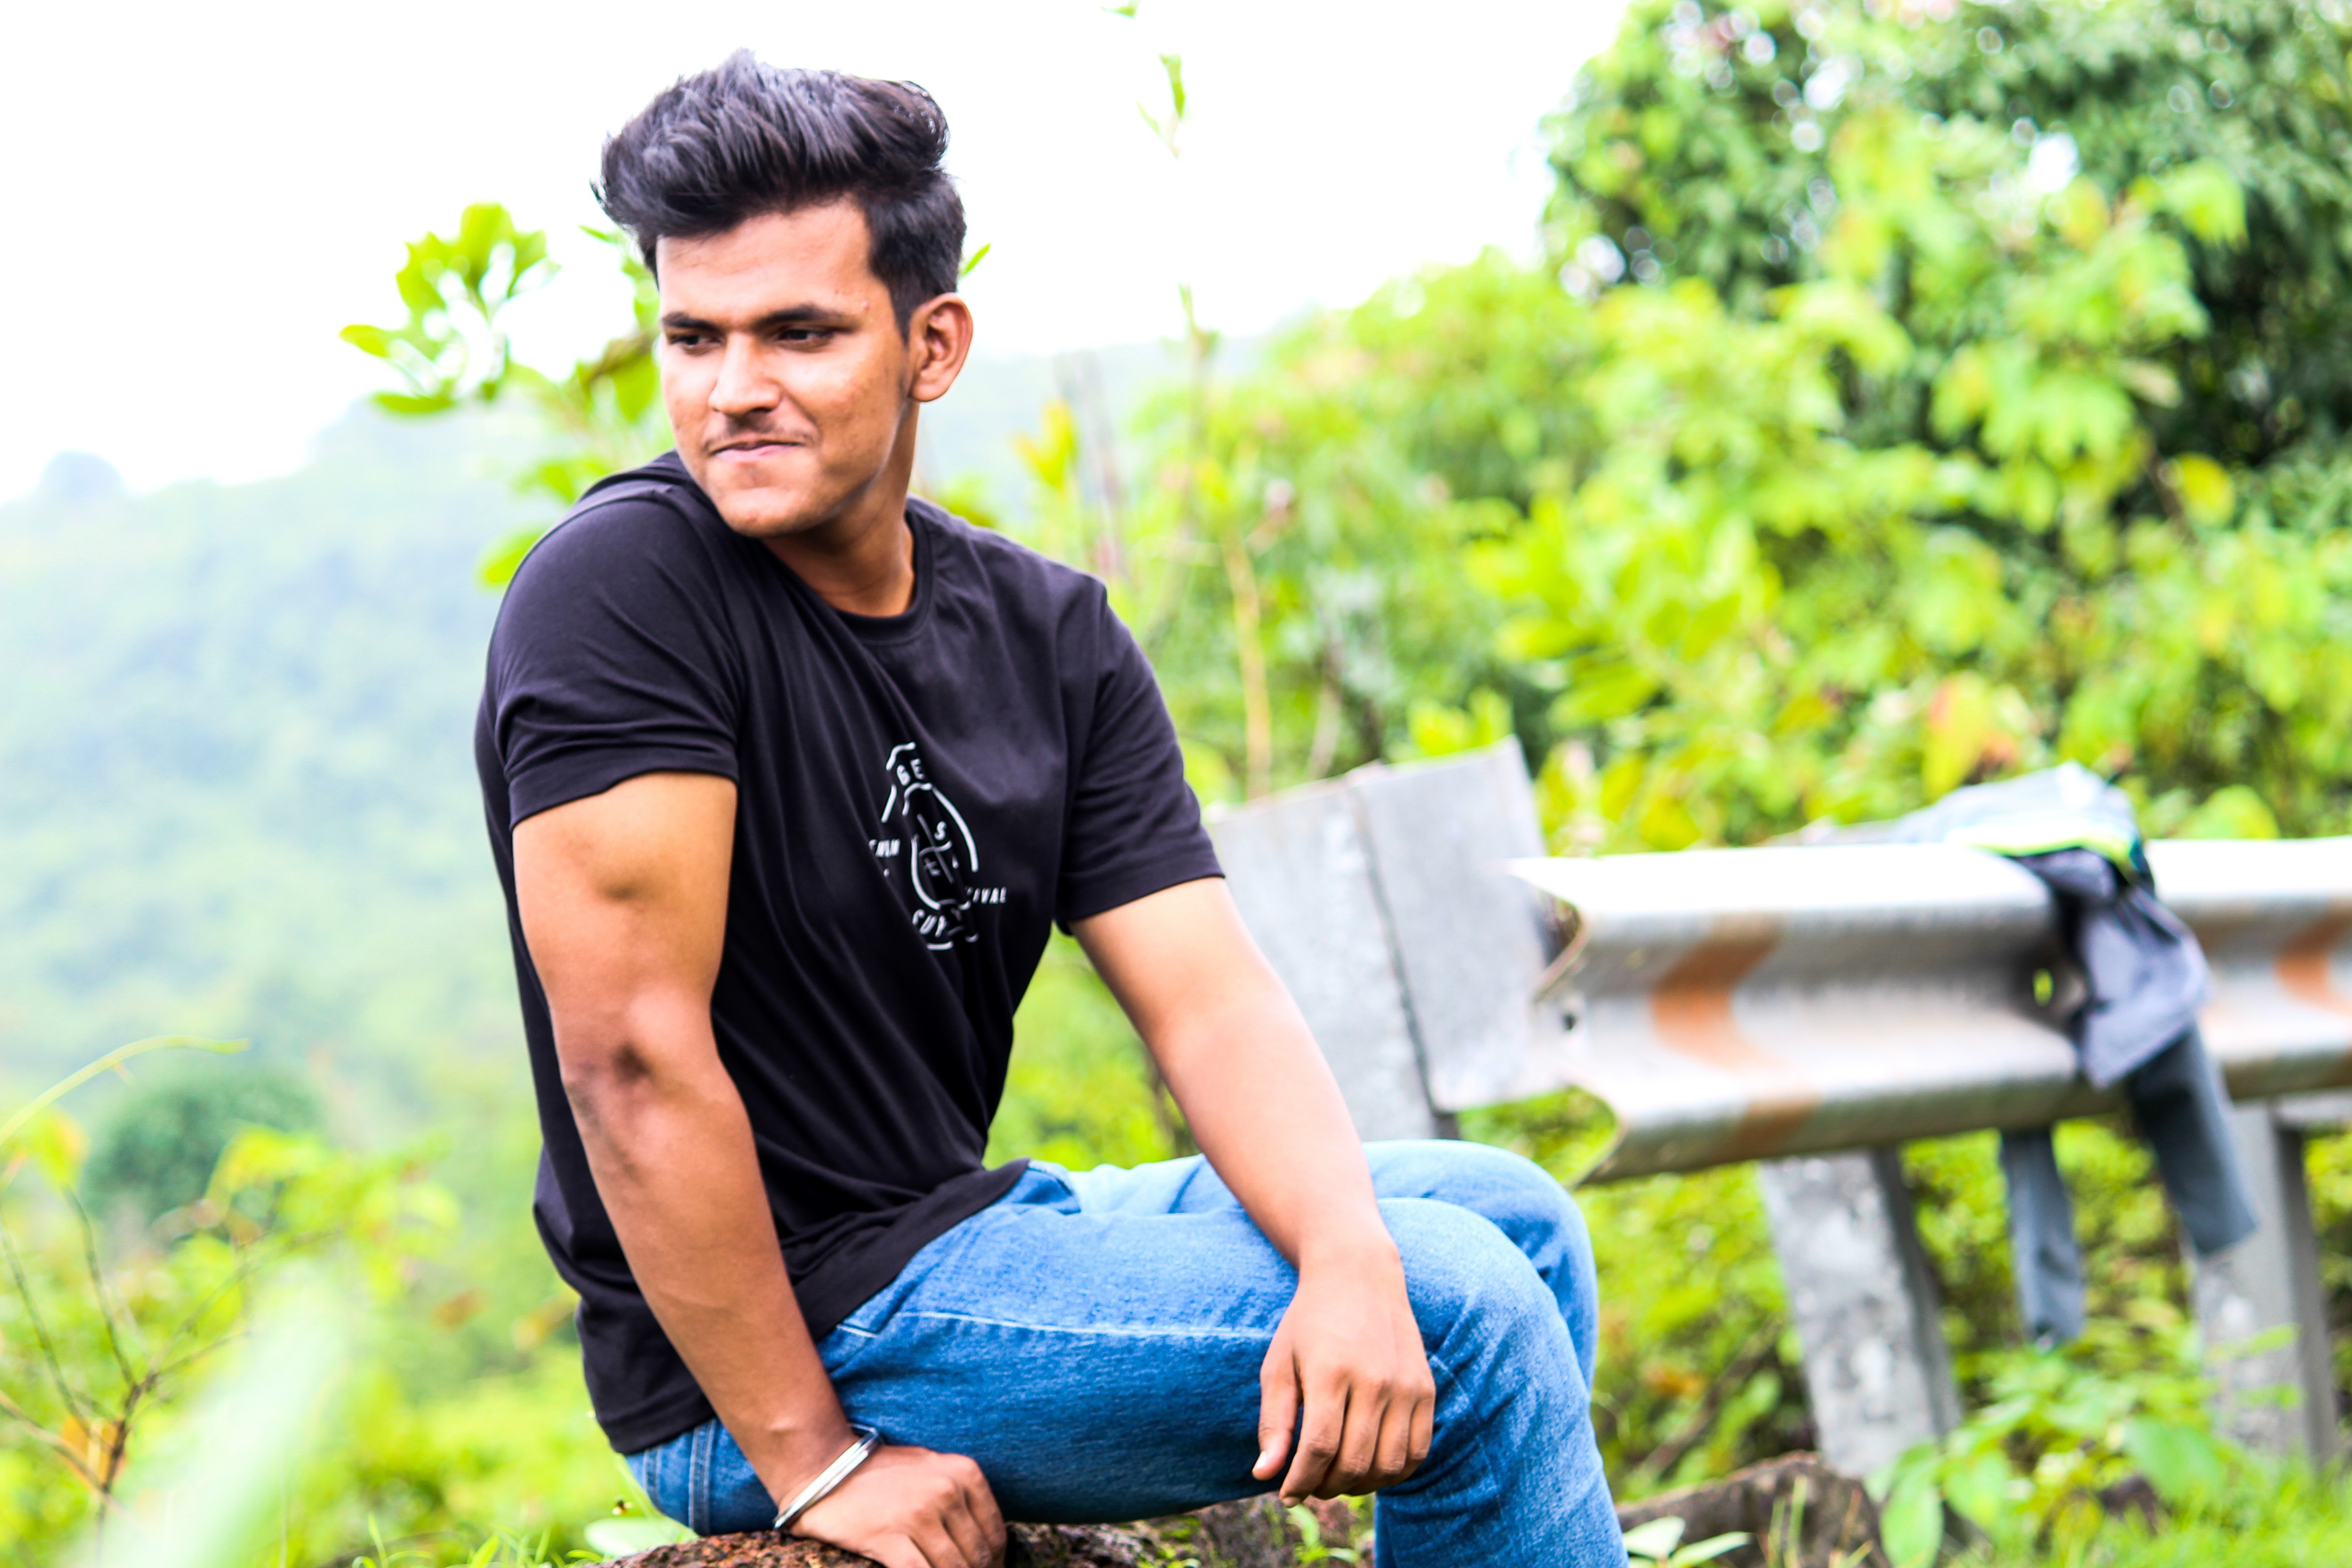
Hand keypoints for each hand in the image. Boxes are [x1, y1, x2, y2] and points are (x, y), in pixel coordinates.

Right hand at [791, 1444, 1005, 1567]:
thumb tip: (985, 1546)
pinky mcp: (889, 1536)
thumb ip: (961, 1498)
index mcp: (964, 1473)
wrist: (825, 1465)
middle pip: (976, 1555)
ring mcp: (918, 1514)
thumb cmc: (881, 1472)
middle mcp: (946, 1491)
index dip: (995, 1562)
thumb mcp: (933, 1469)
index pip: (995, 1533)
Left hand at [1252, 1241, 1434, 1502]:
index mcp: (1331, 1371)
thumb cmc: (1308, 1324)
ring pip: (1388, 1465)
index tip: (1286, 1494)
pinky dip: (1394, 1472)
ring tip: (1338, 1478)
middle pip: (1354, 1463)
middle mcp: (1374, 1380)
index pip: (1318, 1449)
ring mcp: (1406, 1386)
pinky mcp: (1426, 1389)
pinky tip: (1370, 1467)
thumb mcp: (1278, 1364)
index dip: (1300, 1481)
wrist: (1358, 1276)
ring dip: (1360, 1486)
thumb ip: (1274, 1421)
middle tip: (1310, 1485)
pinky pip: (1417, 1452)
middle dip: (1326, 1487)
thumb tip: (1264, 1476)